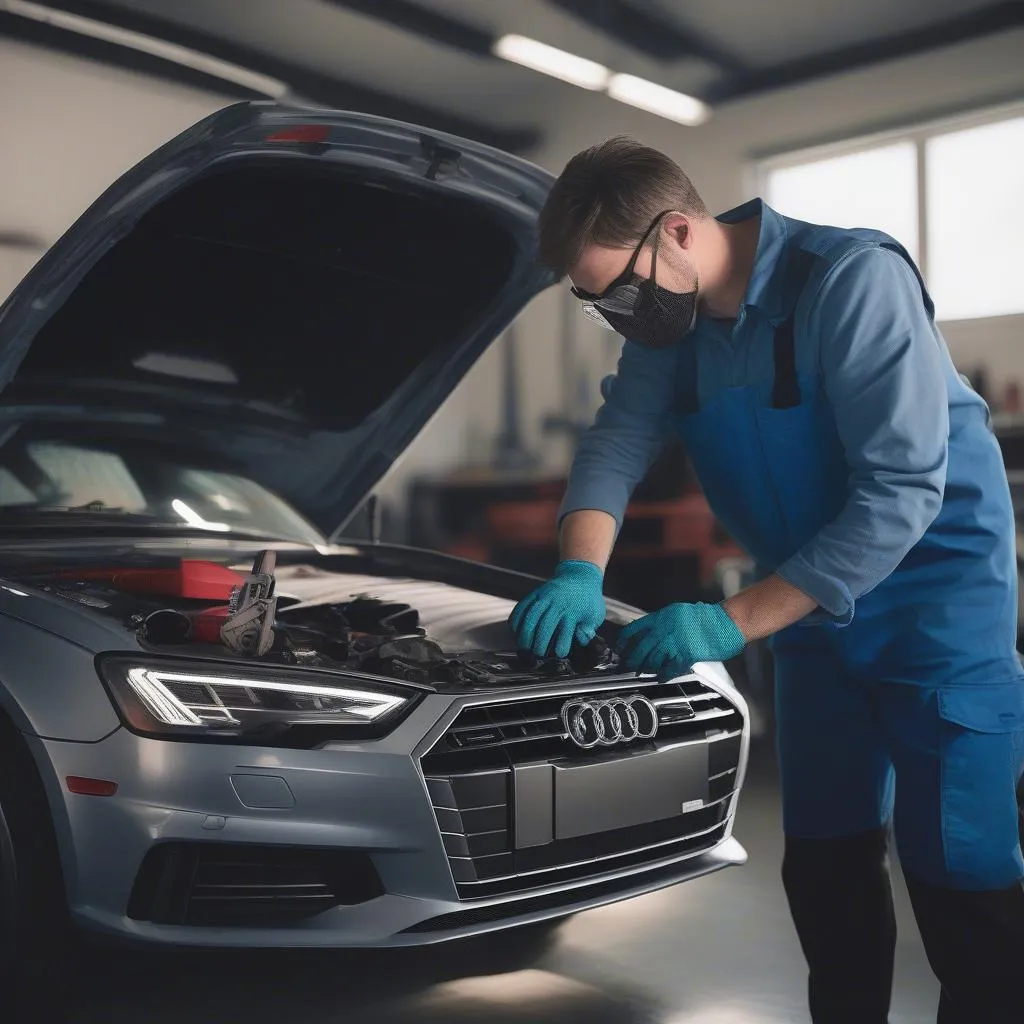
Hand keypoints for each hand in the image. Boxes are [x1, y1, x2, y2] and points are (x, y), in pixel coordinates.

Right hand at [509, 560, 605, 657]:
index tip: (559, 654)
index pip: (566, 632)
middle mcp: (557, 603)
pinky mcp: (535, 593)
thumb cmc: (588, 598)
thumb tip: (580, 640)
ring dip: (525, 634)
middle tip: (537, 655)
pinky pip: (521, 606)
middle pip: (544, 625)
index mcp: (574, 610)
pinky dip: (516, 619)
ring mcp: (544, 597)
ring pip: (530, 616)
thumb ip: (587, 630)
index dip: (561, 646)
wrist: (580, 574)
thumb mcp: (595, 615)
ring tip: (524, 647)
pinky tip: (516, 630)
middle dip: (539, 643)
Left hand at [616, 602, 745, 676]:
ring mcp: (677, 641)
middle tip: (628, 664)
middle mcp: (668, 627)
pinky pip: (671, 667)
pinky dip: (664, 674)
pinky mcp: (687, 654)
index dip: (626, 638)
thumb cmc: (706, 617)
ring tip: (643, 671)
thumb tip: (648, 633)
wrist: (726, 622)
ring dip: (648, 667)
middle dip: (633, 657)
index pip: (637, 627)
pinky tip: (661, 677)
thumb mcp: (679, 612)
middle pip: (643, 646)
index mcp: (664, 615)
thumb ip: (663, 622)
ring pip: (655, 658)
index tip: (619, 645)